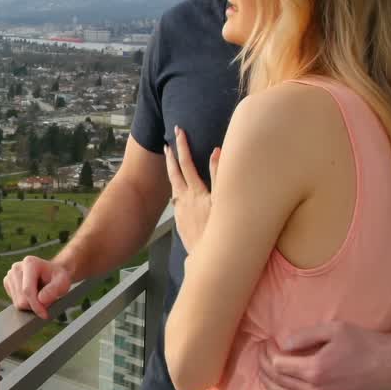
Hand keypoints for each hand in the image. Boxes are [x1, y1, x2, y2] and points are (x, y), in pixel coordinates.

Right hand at [4, 255, 71, 319]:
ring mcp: (10, 275)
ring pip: (17, 303)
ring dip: (30, 305)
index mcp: (30, 263)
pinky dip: (25, 303)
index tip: (45, 314)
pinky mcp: (7, 282)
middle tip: (46, 303)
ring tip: (40, 297)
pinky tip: (32, 295)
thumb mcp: (63, 282)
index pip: (27, 290)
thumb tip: (41, 299)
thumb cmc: (57, 277)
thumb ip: (54, 290)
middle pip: (21, 299)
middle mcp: (17, 267)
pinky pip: (14, 302)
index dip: (36, 305)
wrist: (51, 273)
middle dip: (34, 306)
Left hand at [163, 125, 220, 254]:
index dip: (183, 147)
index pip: (187, 164)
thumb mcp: (223, 200)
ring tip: (171, 164)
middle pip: (174, 174)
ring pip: (173, 188)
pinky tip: (179, 193)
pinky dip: (177, 192)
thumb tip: (216, 152)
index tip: (179, 133)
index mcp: (196, 192)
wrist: (208, 256)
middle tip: (168, 143)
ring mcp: (180, 211)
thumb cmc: (220, 229)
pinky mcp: (180, 222)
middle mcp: (184, 200)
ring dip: (172, 174)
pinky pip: (177, 202)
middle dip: (171, 157)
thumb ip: (219, 174)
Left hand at [258, 321, 390, 389]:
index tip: (266, 344)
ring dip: (270, 386)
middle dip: (264, 367)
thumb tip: (282, 343)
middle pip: (278, 381)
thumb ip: (305, 335)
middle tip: (260, 356)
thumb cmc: (363, 343)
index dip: (268, 353)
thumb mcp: (333, 329)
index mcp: (315, 368)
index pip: (278, 364)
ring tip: (263, 374)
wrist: (390, 365)